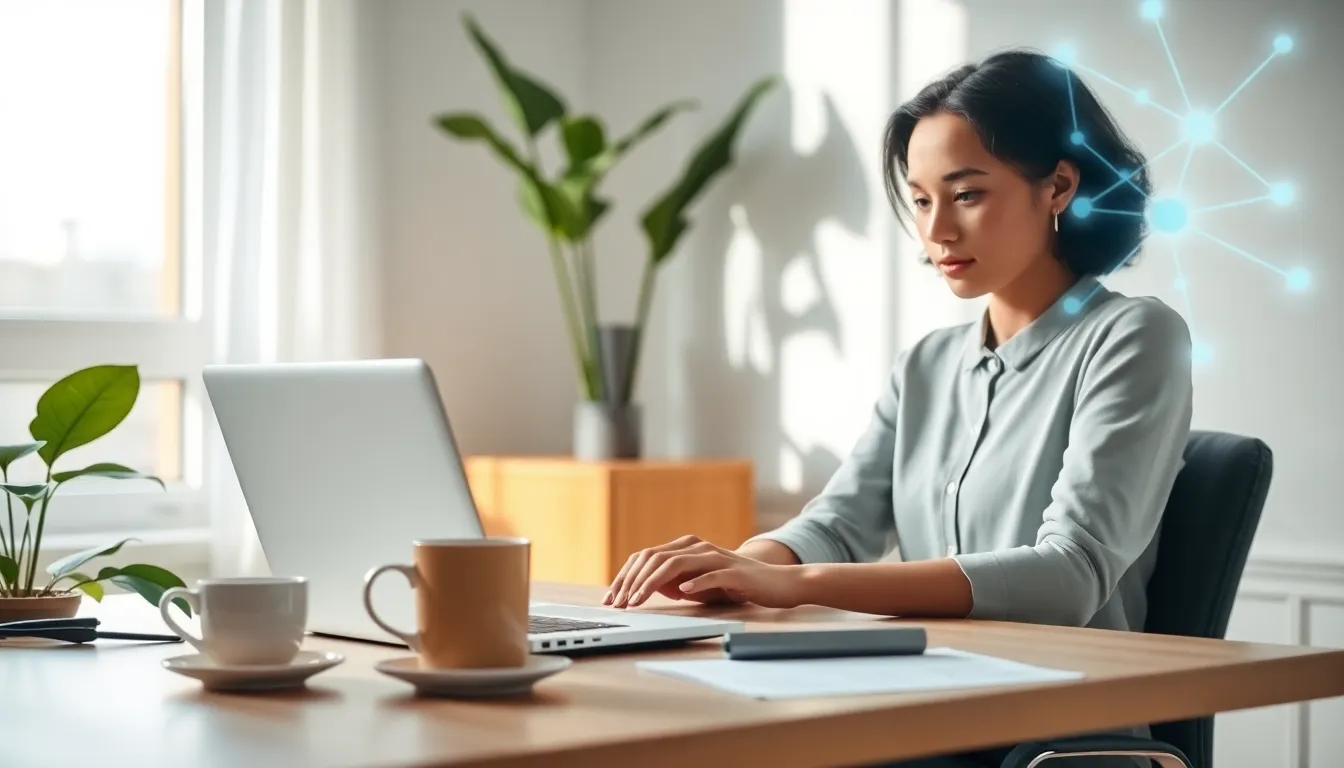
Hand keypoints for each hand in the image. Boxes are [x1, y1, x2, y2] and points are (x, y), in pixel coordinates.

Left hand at [603, 535, 805, 609]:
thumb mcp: (700, 583)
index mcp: (687, 548)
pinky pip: (711, 574)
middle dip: (633, 581)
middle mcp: (698, 548)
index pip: (648, 557)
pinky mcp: (734, 571)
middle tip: (620, 603)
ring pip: (677, 564)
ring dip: (653, 583)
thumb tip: (653, 587)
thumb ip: (677, 581)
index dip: (627, 576)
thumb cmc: (737, 585)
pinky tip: (682, 592)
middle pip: (656, 558)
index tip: (612, 597)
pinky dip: (695, 583)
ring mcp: (716, 557)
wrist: (777, 583)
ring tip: (638, 600)